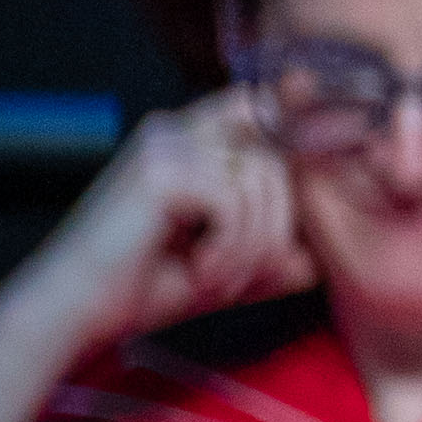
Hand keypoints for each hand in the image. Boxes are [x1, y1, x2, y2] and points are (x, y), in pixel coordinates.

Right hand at [0, 93, 303, 421]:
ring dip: (252, 248)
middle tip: (244, 279)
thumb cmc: (149, 286)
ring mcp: (168, 142)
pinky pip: (235, 200)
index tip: (344, 134)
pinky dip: (229, 248)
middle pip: (278, 157)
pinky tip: (197, 271)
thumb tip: (329, 248)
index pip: (264, 108)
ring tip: (214, 281)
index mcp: (194, 139)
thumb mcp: (232, 262)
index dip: (302, 118)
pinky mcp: (161, 168)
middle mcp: (180, 128)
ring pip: (262, 183)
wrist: (77, 314)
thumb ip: (279, 246)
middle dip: (277, 228)